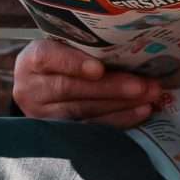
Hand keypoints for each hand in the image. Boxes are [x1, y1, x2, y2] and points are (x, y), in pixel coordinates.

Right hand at [12, 38, 159, 125]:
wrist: (40, 86)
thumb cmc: (60, 59)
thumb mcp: (63, 46)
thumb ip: (84, 47)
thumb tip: (129, 49)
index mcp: (31, 61)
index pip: (47, 58)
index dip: (73, 64)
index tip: (99, 68)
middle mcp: (30, 90)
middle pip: (70, 88)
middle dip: (111, 87)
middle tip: (143, 85)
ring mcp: (43, 116)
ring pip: (83, 111)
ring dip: (120, 105)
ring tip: (148, 97)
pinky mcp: (59, 133)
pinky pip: (91, 129)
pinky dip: (119, 120)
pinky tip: (141, 112)